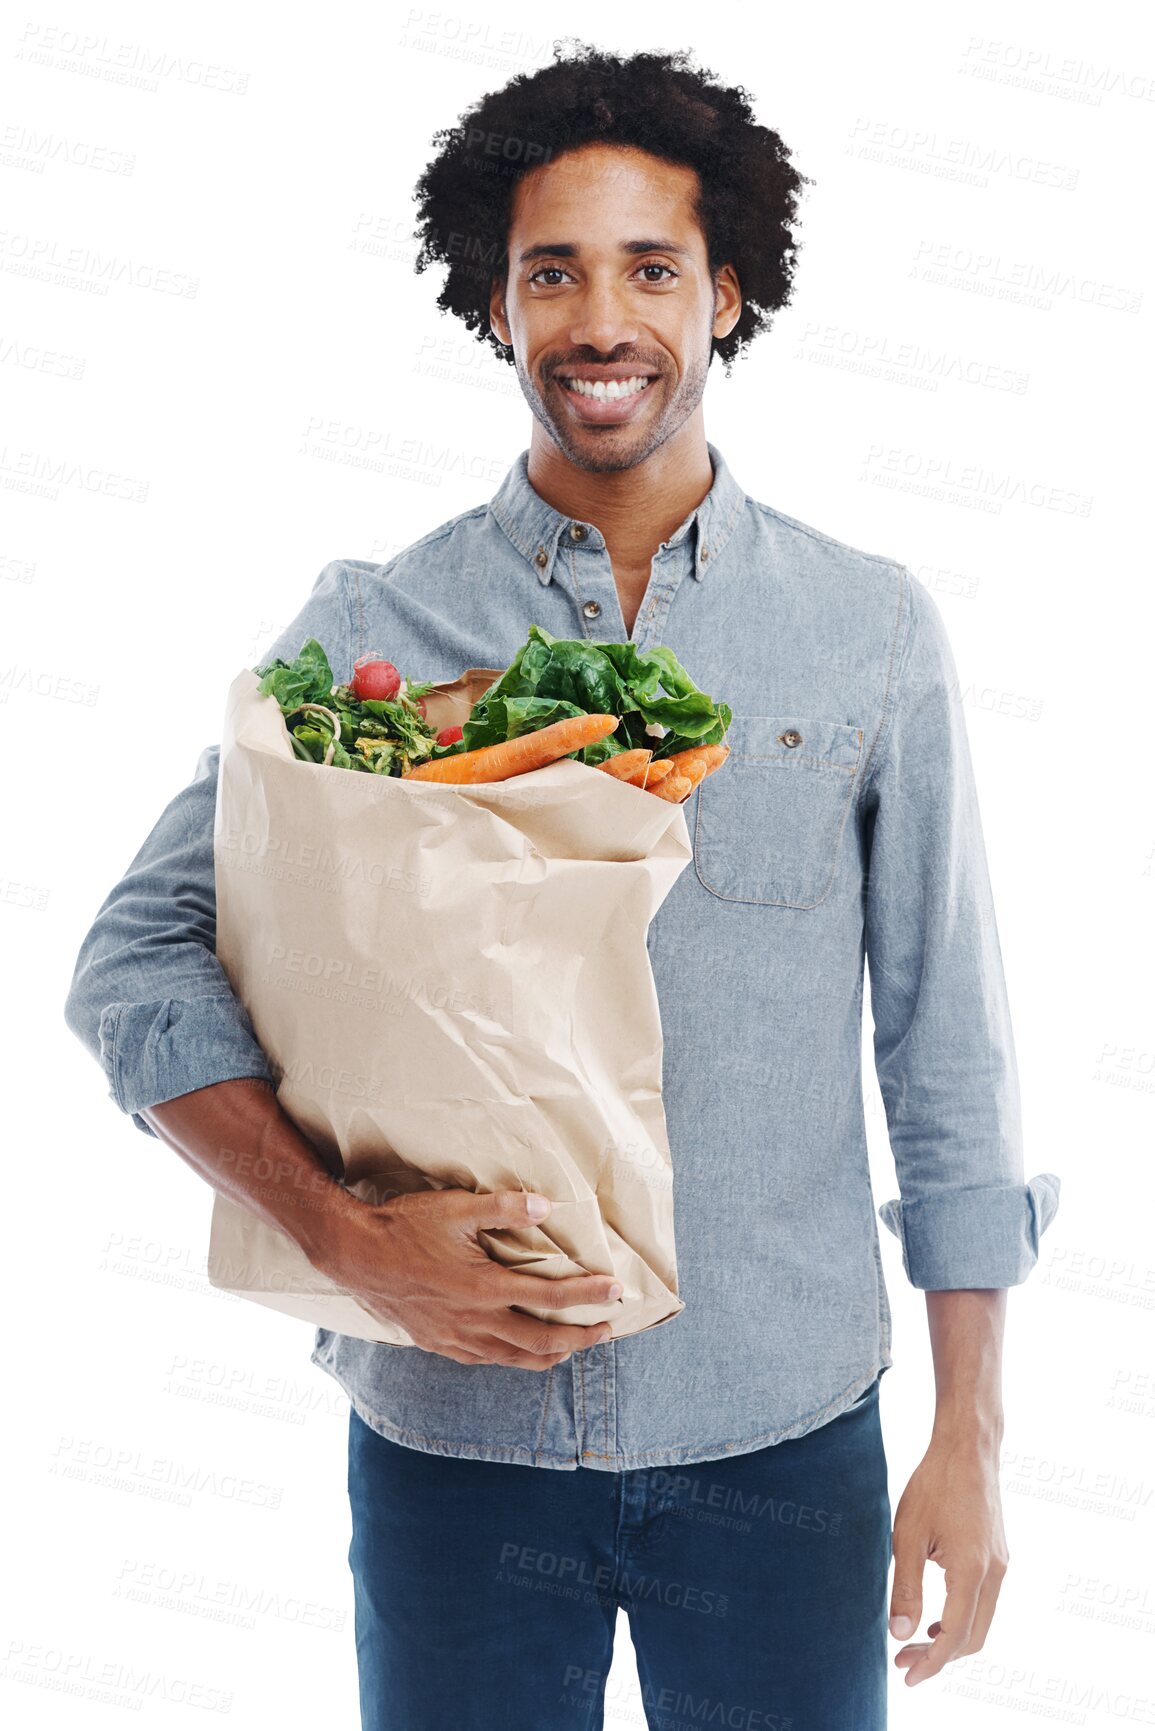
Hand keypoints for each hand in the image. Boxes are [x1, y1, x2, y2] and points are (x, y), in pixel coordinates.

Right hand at [307, 1187, 620, 1368]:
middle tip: (607, 1330)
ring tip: (572, 1347)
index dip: (588, 1296)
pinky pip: (485, 1361)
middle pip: (541, 1343)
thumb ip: (503, 1208)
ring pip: (514, 1360)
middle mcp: (474, 1322)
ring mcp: (455, 1339)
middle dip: (580, 1339)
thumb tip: (546, 1207)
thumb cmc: (403, 1226)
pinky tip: (516, 1351)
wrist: (353, 1255)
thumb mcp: (455, 1207)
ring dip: (550, 1355)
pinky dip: (512, 1359)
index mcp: (485, 1288)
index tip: (616, 1292)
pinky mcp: (437, 1344)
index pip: (550, 1298)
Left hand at [888, 1428, 1008, 1685]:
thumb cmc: (934, 1484)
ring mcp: (1001, 1564)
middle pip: (973, 1638)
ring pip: (982, 1621)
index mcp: (972, 1571)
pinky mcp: (999, 1555)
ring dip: (951, 1639)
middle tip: (903, 1660)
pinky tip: (936, 1616)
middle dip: (939, 1658)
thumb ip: (906, 1587)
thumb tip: (899, 1633)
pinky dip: (962, 1618)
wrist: (968, 1448)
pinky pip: (984, 1601)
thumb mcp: (908, 1535)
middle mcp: (994, 1573)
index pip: (955, 1636)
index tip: (907, 1676)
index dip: (931, 1663)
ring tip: (915, 1642)